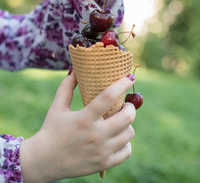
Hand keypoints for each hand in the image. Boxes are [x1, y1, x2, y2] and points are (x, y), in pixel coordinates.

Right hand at [20, 72, 135, 181]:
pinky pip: (127, 151)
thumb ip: (67, 86)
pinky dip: (126, 143)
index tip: (129, 77)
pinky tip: (117, 137)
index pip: (108, 97)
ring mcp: (101, 151)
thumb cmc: (51, 129)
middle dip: (130, 107)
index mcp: (84, 118)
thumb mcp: (57, 106)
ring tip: (119, 120)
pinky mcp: (103, 164)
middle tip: (125, 104)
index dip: (122, 84)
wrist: (43, 161)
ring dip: (128, 124)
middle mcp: (95, 135)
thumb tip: (76, 69)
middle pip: (127, 117)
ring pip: (129, 133)